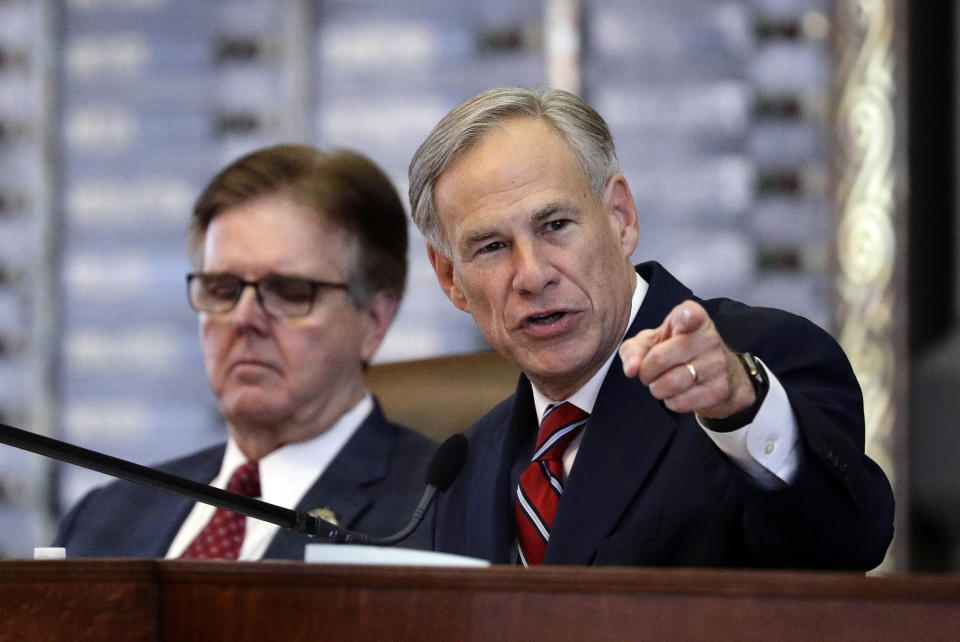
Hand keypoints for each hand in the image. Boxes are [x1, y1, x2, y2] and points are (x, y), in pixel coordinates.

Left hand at [618, 300, 754, 419]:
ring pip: (669, 384)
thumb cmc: (678, 351)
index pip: (692, 314)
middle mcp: (708, 338)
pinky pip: (680, 402)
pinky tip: (678, 393)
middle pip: (659, 358)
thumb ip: (633, 350)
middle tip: (650, 372)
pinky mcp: (719, 390)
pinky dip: (670, 401)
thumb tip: (631, 370)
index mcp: (692, 319)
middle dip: (645, 371)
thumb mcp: (653, 342)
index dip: (688, 316)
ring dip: (657, 389)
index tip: (689, 316)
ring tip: (662, 383)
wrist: (724, 375)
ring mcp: (717, 365)